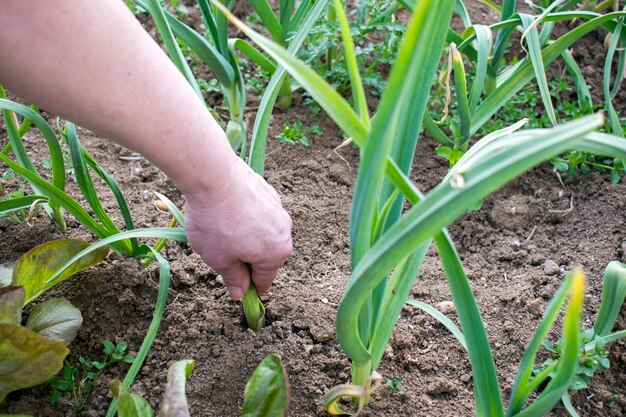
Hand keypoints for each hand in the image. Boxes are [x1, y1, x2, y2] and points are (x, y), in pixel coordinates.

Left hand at [184, 157, 292, 298]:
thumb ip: (233, 278)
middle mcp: (284, 232)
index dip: (248, 288)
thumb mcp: (219, 260)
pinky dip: (245, 217)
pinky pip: (258, 213)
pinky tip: (225, 212)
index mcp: (276, 254)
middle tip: (219, 253)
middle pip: (265, 255)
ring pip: (262, 233)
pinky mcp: (268, 192)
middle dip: (245, 258)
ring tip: (220, 229)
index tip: (235, 288)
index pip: (264, 281)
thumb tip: (240, 292)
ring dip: (245, 236)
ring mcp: (278, 209)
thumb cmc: (216, 223)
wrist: (214, 176)